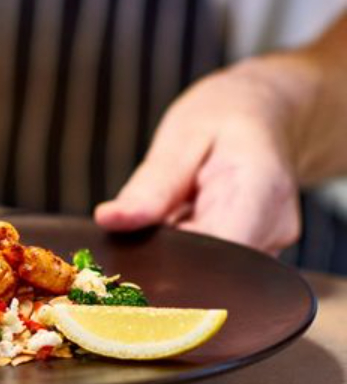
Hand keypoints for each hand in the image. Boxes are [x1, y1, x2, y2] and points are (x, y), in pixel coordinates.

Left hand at [94, 59, 310, 253]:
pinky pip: (213, 262)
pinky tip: (178, 221)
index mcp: (260, 191)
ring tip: (167, 211)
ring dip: (174, 251)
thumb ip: (149, 186)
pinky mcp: (257, 251)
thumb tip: (110, 220)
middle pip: (211, 269)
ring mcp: (269, 243)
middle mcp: (273, 226)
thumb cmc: (220, 117)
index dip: (169, 260)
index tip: (133, 245)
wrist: (259, 112)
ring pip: (209, 270)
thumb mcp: (179, 138)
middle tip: (140, 224)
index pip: (215, 253)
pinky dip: (186, 248)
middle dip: (165, 257)